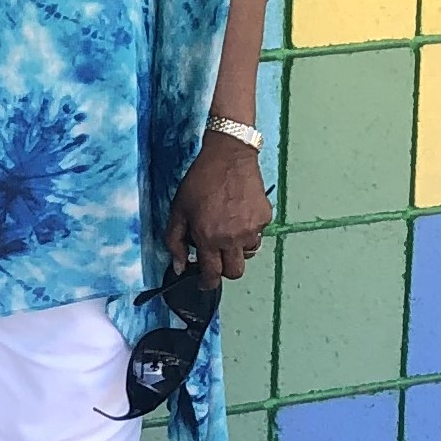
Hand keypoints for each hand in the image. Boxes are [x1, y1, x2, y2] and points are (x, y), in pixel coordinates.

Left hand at [165, 132, 270, 282]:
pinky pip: (258, 234)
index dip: (207, 283)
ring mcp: (252, 229)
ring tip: (226, 229)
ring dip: (236, 249)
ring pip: (248, 253)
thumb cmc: (200, 182)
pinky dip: (248, 231)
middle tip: (216, 258)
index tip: (204, 283)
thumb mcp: (178, 210)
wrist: (229, 157)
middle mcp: (233, 238)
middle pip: (235, 272)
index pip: (212, 273)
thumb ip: (175, 241)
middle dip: (224, 270)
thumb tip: (179, 267)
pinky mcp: (265, 218)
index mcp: (209, 237)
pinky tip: (238, 214)